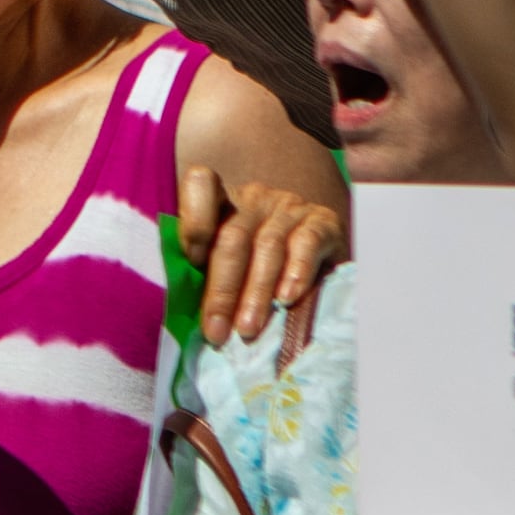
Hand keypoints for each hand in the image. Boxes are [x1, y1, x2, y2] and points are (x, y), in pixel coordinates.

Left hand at [179, 160, 342, 360]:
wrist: (317, 262)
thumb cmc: (255, 271)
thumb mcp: (226, 267)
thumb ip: (204, 278)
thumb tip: (192, 318)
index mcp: (222, 201)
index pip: (202, 184)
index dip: (194, 217)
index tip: (190, 259)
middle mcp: (255, 199)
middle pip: (233, 237)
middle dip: (222, 289)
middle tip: (217, 330)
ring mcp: (290, 207)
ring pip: (268, 247)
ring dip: (256, 293)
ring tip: (247, 328)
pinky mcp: (324, 221)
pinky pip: (307, 243)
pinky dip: (296, 273)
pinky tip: (287, 298)